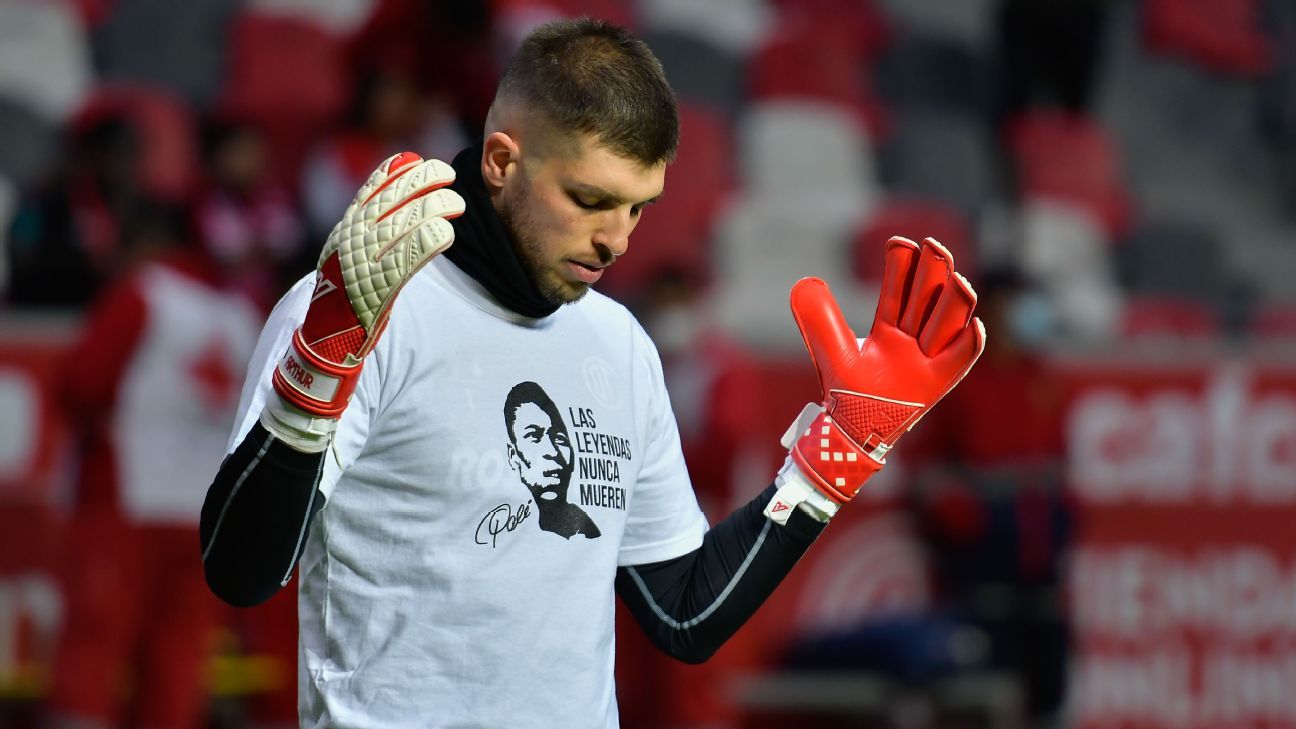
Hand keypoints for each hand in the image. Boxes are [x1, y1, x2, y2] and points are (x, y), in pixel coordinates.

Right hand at [271, 152, 463, 419]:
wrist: (325, 341)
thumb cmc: (345, 296)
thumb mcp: (352, 254)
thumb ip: (372, 228)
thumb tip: (400, 194)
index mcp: (346, 229)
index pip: (371, 189)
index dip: (398, 171)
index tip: (420, 159)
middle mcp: (351, 240)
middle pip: (391, 199)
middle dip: (422, 182)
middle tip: (449, 175)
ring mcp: (362, 263)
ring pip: (402, 224)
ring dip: (433, 208)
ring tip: (457, 203)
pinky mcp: (376, 288)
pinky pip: (406, 259)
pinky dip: (427, 241)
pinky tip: (446, 233)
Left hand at [766, 237, 984, 522]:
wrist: (851, 434)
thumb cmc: (845, 394)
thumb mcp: (832, 351)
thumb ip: (820, 318)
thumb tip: (804, 283)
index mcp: (889, 329)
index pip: (899, 291)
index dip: (901, 267)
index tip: (901, 241)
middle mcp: (912, 341)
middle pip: (928, 300)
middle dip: (933, 273)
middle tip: (934, 245)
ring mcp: (927, 361)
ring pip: (948, 323)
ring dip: (954, 301)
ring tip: (957, 278)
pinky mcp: (937, 384)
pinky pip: (960, 362)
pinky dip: (968, 345)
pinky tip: (973, 324)